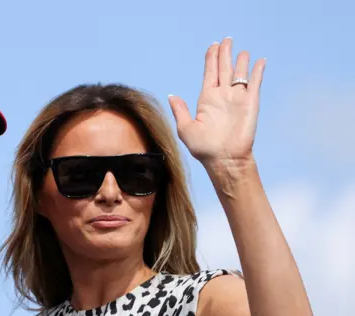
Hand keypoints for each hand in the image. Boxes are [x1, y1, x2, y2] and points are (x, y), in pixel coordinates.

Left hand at [168, 38, 265, 168]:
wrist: (224, 160)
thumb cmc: (204, 149)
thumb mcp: (186, 128)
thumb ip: (180, 110)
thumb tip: (172, 95)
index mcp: (207, 99)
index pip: (209, 73)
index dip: (211, 58)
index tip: (213, 46)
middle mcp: (222, 96)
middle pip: (224, 68)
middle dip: (225, 53)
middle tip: (227, 40)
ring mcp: (237, 99)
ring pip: (240, 74)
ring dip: (241, 61)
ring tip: (241, 50)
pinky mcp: (251, 103)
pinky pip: (255, 83)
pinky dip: (257, 71)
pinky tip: (260, 61)